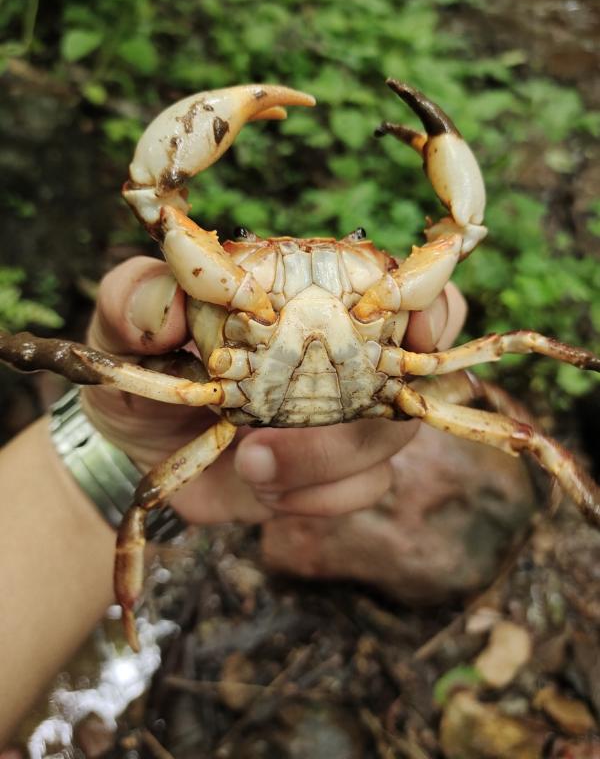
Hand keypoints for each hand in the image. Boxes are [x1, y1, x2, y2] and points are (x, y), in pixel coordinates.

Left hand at [83, 257, 466, 523]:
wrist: (136, 449)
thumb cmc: (140, 366)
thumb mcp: (120, 327)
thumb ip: (134, 301)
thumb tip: (172, 306)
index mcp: (310, 303)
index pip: (406, 295)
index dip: (432, 314)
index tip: (418, 338)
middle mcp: (342, 358)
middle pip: (410, 382)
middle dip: (352, 424)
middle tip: (267, 440)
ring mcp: (344, 418)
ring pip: (389, 443)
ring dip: (321, 464)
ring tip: (250, 464)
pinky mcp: (332, 472)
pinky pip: (363, 489)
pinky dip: (314, 497)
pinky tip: (262, 486)